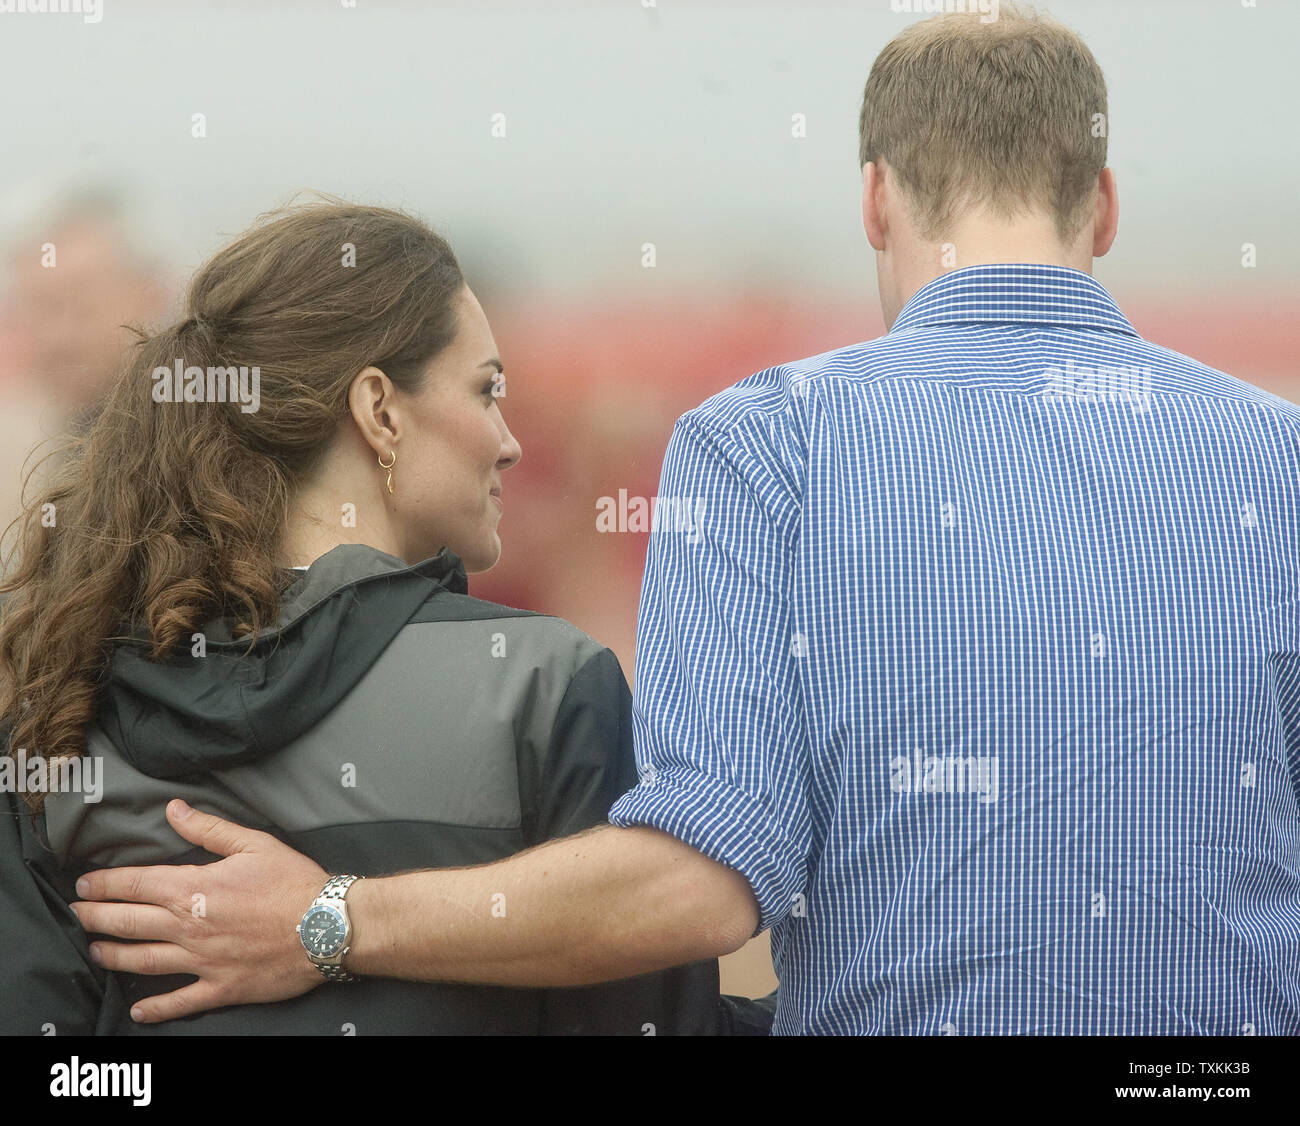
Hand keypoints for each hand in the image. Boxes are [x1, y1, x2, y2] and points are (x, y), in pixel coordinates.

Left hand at [70, 799, 328, 1022]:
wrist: (327, 926)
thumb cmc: (294, 882)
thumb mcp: (254, 844)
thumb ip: (208, 828)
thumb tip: (173, 809)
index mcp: (194, 889)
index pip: (135, 884)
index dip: (105, 884)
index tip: (84, 884)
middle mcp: (189, 928)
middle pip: (128, 923)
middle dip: (96, 917)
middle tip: (76, 915)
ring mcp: (201, 961)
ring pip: (142, 961)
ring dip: (112, 955)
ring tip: (94, 950)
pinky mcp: (220, 987)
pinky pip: (178, 1002)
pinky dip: (155, 1009)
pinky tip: (138, 1010)